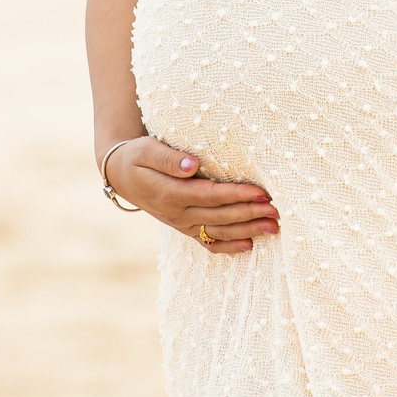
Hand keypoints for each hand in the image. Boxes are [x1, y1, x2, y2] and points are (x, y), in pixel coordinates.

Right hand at [104, 136, 279, 253]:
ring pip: (218, 232)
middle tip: (277, 212)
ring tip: (273, 228)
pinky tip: (250, 246)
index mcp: (169, 193)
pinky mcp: (184, 227)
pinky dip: (229, 246)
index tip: (261, 192)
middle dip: (250, 215)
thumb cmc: (136, 156)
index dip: (236, 195)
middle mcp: (177, 213)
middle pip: (219, 217)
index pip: (209, 196)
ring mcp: (181, 224)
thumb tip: (192, 165)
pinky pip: (208, 242)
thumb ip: (168, 159)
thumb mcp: (145, 150)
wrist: (120, 174)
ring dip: (247, 231)